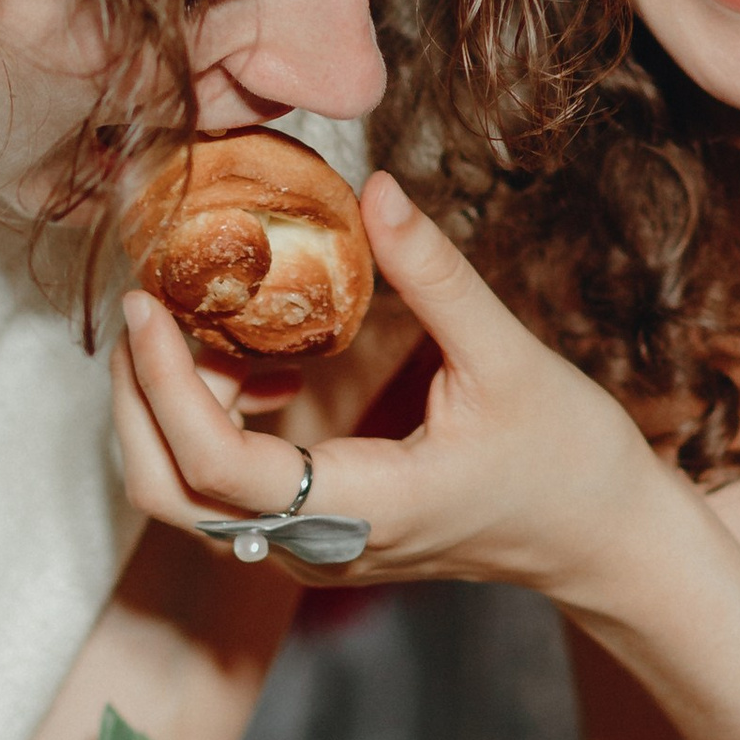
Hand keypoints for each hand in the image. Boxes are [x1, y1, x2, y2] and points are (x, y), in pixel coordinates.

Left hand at [110, 174, 678, 604]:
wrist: (601, 541)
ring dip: (167, 415)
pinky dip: (207, 431)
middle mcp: (321, 545)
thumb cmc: (569, 461)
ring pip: (190, 502)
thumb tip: (375, 188)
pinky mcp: (319, 537)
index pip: (219, 467)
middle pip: (171, 497)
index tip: (149, 304)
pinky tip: (254, 369)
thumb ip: (435, 276)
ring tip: (198, 326)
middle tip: (149, 307)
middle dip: (137, 401)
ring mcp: (315, 551)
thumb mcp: (509, 359)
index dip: (165, 385)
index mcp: (363, 505)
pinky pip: (228, 497)